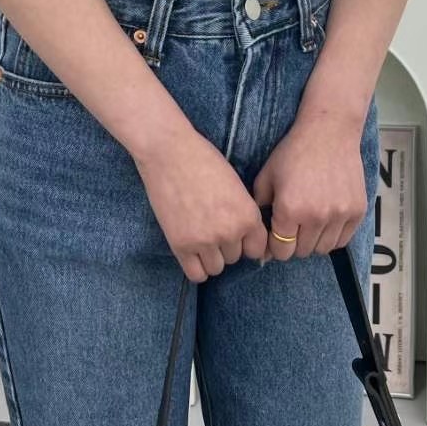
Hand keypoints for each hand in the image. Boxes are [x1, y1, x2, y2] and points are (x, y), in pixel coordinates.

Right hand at [133, 123, 267, 282]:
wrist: (169, 151)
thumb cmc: (202, 160)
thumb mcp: (235, 185)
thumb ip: (243, 212)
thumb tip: (246, 236)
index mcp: (248, 215)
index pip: (257, 248)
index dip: (246, 242)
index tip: (236, 235)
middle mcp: (230, 232)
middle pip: (235, 257)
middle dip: (225, 245)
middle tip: (210, 225)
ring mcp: (205, 241)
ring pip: (216, 267)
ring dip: (210, 255)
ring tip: (198, 233)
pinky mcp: (181, 245)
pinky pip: (196, 274)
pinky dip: (196, 265)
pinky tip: (190, 249)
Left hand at [251, 102, 368, 261]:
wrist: (329, 132)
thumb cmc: (293, 152)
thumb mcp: (267, 176)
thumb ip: (260, 207)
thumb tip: (257, 235)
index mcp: (289, 210)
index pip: (281, 250)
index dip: (275, 246)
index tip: (276, 236)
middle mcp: (315, 217)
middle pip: (302, 252)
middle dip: (294, 243)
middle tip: (293, 227)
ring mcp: (339, 216)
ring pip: (323, 249)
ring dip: (314, 241)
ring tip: (309, 223)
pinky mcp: (357, 212)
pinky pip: (343, 239)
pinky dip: (333, 236)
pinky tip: (326, 220)